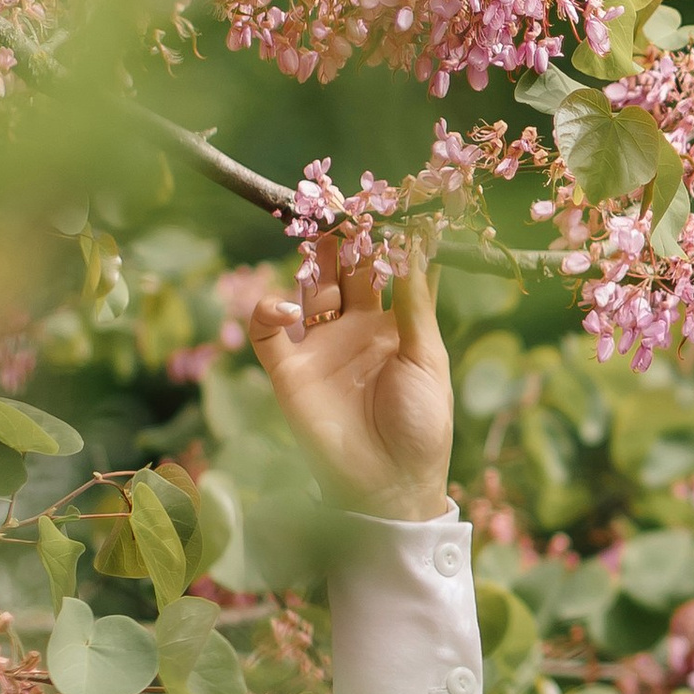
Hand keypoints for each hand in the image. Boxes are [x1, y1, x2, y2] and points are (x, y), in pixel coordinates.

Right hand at [246, 237, 452, 522]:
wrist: (392, 484)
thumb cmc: (421, 425)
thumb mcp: (426, 361)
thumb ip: (415, 308)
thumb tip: (420, 249)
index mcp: (394, 325)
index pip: (387, 271)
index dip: (387, 241)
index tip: (389, 209)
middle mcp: (354, 329)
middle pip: (345, 271)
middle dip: (346, 241)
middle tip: (346, 212)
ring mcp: (320, 347)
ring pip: (308, 290)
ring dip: (312, 266)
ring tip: (320, 241)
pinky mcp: (289, 373)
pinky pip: (267, 333)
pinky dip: (268, 313)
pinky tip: (287, 308)